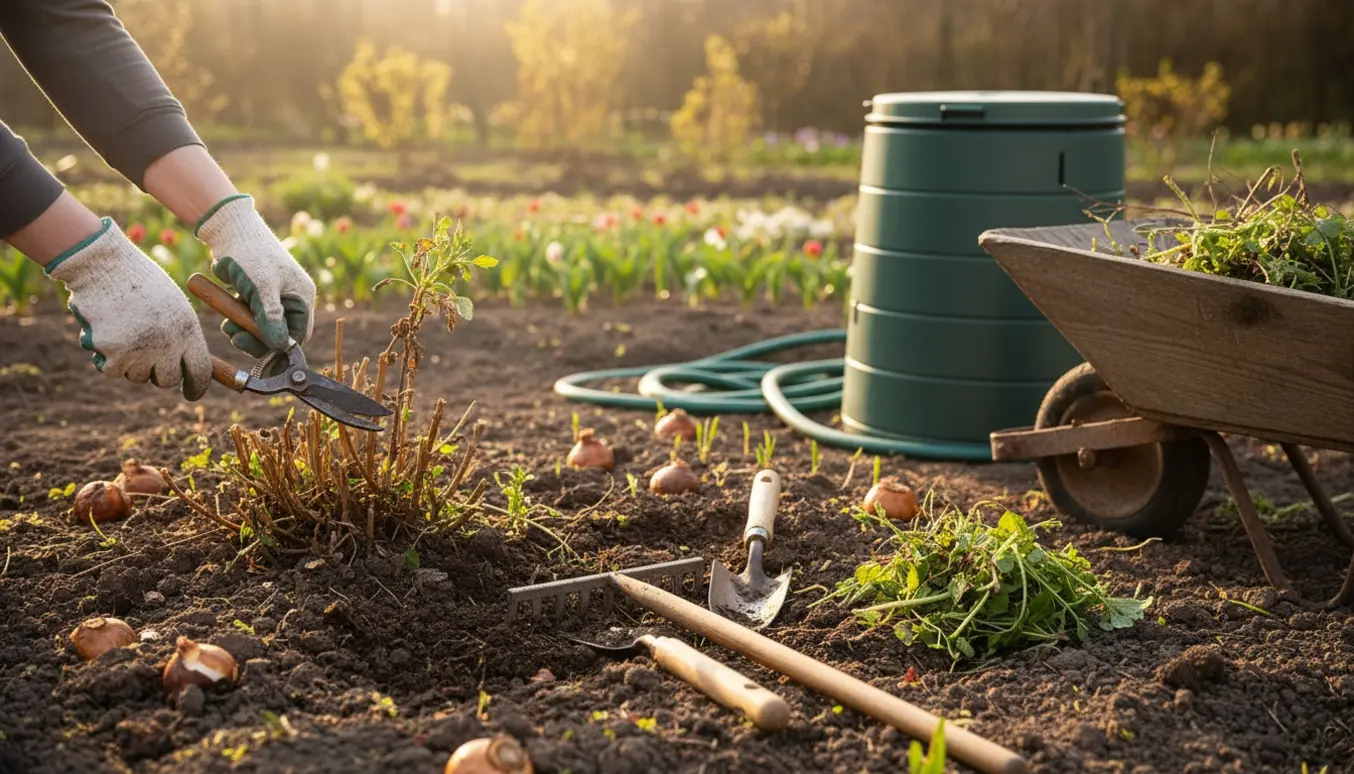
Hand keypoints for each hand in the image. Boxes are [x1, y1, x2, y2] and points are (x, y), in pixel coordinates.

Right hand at [45, 219, 212, 399]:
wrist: (103, 266)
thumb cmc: (139, 282)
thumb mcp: (172, 306)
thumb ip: (180, 336)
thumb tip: (185, 367)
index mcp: (188, 329)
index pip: (201, 371)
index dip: (197, 386)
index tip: (191, 393)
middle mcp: (169, 344)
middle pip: (168, 380)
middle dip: (158, 374)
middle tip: (146, 357)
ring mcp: (141, 351)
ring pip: (137, 376)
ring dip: (129, 362)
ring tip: (123, 331)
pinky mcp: (114, 355)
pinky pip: (112, 371)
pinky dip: (105, 358)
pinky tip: (103, 334)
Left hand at [194, 194, 315, 356]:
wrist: (229, 228)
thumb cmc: (250, 253)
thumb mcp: (261, 287)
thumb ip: (271, 318)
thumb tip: (280, 346)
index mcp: (302, 296)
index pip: (299, 335)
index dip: (280, 347)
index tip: (259, 352)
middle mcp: (292, 298)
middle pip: (280, 334)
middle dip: (258, 339)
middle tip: (236, 337)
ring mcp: (275, 296)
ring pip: (263, 327)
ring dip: (245, 331)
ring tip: (228, 326)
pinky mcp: (258, 294)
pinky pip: (252, 317)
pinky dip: (240, 320)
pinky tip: (227, 317)